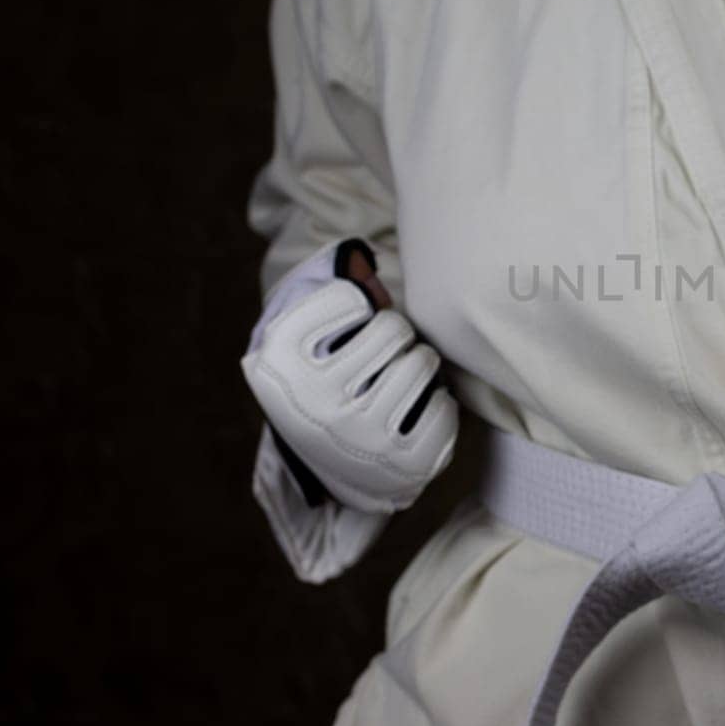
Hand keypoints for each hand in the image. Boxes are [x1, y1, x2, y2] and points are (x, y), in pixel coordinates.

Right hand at [241, 239, 457, 513]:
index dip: (354, 304)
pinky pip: (446, 406)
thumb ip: (330, 289)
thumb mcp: (304, 339)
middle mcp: (313, 403)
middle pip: (392, 328)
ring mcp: (359, 438)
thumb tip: (359, 259)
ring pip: (422, 363)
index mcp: (277, 364)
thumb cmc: (323, 381)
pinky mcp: (403, 465)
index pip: (345, 296)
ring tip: (404, 373)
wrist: (333, 466)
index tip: (346, 322)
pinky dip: (441, 400)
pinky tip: (420, 407)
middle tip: (385, 349)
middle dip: (395, 332)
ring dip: (421, 361)